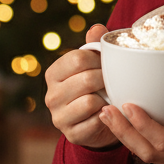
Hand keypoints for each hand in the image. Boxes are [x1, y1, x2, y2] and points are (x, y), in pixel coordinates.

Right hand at [43, 24, 118, 147]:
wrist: (97, 122)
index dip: (98, 60)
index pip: (78, 58)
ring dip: (106, 99)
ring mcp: (59, 117)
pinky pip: (96, 121)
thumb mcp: (94, 64)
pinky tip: (107, 113)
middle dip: (106, 80)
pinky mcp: (71, 134)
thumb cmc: (96, 87)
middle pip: (86, 79)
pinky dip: (107, 117)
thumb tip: (97, 29)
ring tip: (109, 97)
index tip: (106, 65)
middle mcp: (51, 95)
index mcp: (53, 73)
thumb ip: (94, 45)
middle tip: (112, 82)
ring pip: (91, 101)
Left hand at [97, 69, 163, 163]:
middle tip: (105, 109)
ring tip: (107, 113)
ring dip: (125, 136)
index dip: (145, 126)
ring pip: (147, 154)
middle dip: (124, 132)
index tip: (129, 105)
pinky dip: (135, 137)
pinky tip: (124, 119)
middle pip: (148, 152)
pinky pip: (152, 150)